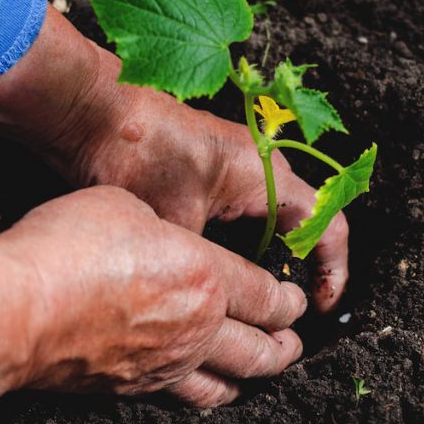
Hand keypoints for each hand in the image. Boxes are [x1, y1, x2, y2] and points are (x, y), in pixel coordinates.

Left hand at [0, 7, 349, 311]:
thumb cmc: (137, 158)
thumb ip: (208, 267)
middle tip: (284, 311)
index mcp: (267, 176)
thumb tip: (214, 303)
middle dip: (299, 269)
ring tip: (251, 299)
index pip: (327, 224)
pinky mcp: (207, 167)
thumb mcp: (178, 228)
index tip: (318, 306)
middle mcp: (261, 166)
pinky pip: (243, 210)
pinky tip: (218, 270)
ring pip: (270, 219)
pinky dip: (241, 241)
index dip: (332, 270)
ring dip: (268, 257)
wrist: (91, 112)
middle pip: (302, 224)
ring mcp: (234, 163)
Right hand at [0, 186, 306, 412]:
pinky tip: (201, 390)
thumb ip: (159, 227)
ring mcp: (165, 365)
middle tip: (293, 342)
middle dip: (285, 346)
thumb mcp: (124, 206)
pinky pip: (183, 398)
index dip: (289, 300)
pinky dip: (205, 395)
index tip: (297, 301)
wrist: (16, 307)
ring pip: (227, 384)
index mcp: (206, 277)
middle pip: (261, 350)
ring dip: (252, 378)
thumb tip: (159, 242)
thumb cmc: (67, 247)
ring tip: (260, 372)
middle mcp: (197, 328)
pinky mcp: (131, 389)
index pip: (267, 296)